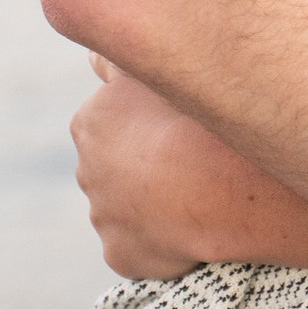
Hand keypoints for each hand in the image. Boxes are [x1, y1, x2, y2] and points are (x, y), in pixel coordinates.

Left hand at [72, 61, 307, 279]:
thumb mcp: (155, 66)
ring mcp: (104, 217)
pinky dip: (162, 245)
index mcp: (90, 122)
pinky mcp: (122, 256)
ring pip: (129, 209)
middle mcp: (87, 170)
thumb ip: (123, 54)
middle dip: (146, 164)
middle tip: (194, 158)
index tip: (180, 125)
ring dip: (155, 205)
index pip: (111, 120)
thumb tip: (96, 52)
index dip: (148, 122)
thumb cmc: (194, 117)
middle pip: (117, 166)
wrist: (220, 185)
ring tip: (202, 195)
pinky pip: (141, 250)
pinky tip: (194, 231)